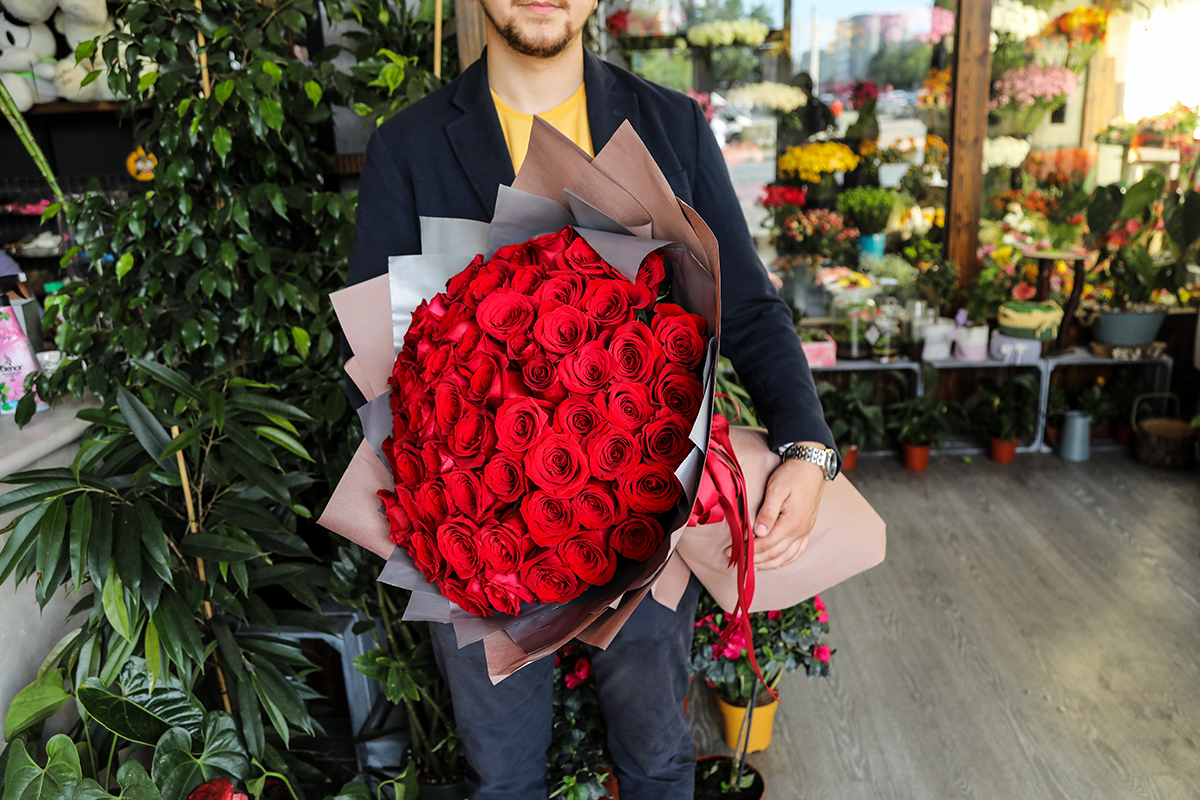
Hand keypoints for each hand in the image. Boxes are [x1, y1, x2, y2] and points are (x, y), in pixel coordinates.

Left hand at [729, 452, 826, 569]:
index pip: (766, 544)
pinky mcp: (807, 528)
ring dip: (769, 564)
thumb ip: (767, 512)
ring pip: (786, 556)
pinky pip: (798, 551)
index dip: (749, 550)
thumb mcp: (777, 489)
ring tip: (753, 567)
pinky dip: (786, 560)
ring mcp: (805, 531)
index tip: (734, 552)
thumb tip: (759, 532)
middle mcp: (800, 531)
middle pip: (775, 553)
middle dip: (755, 560)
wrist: (812, 467)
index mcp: (791, 523)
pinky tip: (777, 563)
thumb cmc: (792, 475)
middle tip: (739, 562)